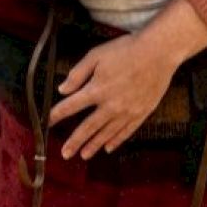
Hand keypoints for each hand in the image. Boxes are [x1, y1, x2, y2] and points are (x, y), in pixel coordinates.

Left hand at [47, 32, 179, 158]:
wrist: (158, 53)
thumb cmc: (126, 50)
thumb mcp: (96, 55)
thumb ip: (77, 74)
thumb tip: (62, 89)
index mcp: (96, 89)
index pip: (71, 106)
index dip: (57, 115)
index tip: (47, 123)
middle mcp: (110, 105)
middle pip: (88, 127)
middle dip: (74, 141)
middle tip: (65, 153)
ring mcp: (127, 111)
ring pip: (106, 133)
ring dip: (93, 145)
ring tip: (83, 156)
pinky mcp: (141, 113)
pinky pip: (126, 131)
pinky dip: (116, 141)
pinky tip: (108, 148)